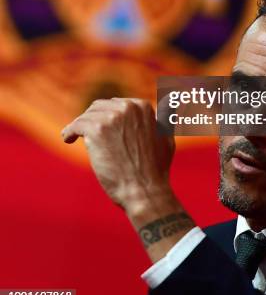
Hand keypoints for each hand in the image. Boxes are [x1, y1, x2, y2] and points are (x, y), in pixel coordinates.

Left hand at [61, 98, 175, 215]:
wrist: (144, 190)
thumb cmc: (155, 170)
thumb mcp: (166, 138)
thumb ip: (163, 120)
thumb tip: (167, 105)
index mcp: (142, 106)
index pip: (116, 104)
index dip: (107, 116)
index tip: (101, 127)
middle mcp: (128, 107)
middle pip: (100, 107)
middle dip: (93, 119)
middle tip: (87, 134)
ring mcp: (111, 117)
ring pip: (87, 116)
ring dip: (81, 126)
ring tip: (74, 136)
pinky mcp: (96, 130)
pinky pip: (76, 125)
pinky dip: (69, 131)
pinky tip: (67, 138)